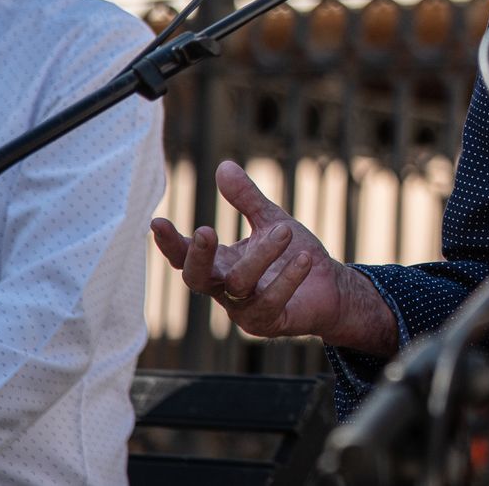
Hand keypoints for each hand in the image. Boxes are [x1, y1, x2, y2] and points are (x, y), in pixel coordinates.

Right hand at [150, 160, 395, 354]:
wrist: (332, 288)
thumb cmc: (295, 254)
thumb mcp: (271, 221)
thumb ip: (246, 199)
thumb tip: (223, 165)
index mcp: (220, 264)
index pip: (185, 256)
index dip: (170, 242)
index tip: (157, 221)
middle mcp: (225, 289)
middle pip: (197, 279)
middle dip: (197, 256)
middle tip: (206, 230)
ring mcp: (243, 310)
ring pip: (238, 285)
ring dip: (260, 255)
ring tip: (285, 230)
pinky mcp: (268, 322)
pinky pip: (269, 302)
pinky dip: (286, 280)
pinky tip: (304, 258)